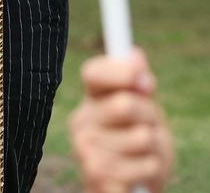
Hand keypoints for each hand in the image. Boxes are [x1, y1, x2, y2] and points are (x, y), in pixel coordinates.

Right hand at [69, 49, 173, 192]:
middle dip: (149, 116)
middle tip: (148, 127)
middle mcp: (80, 120)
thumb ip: (138, 83)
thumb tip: (135, 54)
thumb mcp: (143, 110)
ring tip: (142, 154)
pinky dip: (151, 169)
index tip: (145, 81)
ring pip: (141, 137)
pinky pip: (145, 164)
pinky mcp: (96, 176)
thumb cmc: (137, 143)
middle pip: (124, 103)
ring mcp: (84, 148)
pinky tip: (137, 174)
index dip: (119, 71)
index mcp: (91, 99)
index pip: (93, 73)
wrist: (129, 188)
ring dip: (153, 148)